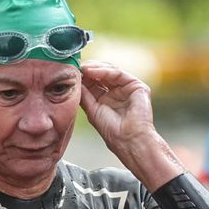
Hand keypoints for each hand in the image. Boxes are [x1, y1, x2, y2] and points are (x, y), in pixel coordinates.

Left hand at [81, 63, 180, 187]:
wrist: (128, 140)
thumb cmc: (112, 132)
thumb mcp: (92, 110)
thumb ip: (84, 95)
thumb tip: (75, 82)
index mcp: (107, 99)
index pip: (95, 82)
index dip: (84, 77)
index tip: (71, 72)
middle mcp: (118, 92)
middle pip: (102, 75)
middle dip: (89, 70)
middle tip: (77, 67)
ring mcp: (128, 88)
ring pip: (110, 72)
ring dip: (95, 68)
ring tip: (83, 68)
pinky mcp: (137, 86)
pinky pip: (119, 74)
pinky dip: (105, 71)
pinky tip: (93, 71)